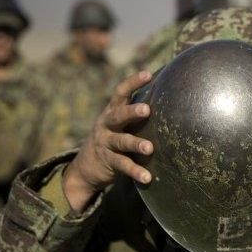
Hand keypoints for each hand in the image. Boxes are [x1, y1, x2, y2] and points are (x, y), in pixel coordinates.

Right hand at [63, 71, 153, 212]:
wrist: (85, 166)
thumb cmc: (113, 137)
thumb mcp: (119, 123)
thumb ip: (135, 112)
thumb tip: (166, 95)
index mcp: (112, 111)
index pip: (121, 92)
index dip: (133, 82)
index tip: (147, 74)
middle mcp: (106, 125)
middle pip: (118, 115)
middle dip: (132, 111)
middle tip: (147, 109)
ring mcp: (106, 143)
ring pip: (121, 141)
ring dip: (136, 144)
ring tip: (149, 148)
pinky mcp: (108, 162)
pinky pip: (123, 166)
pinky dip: (135, 172)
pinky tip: (147, 178)